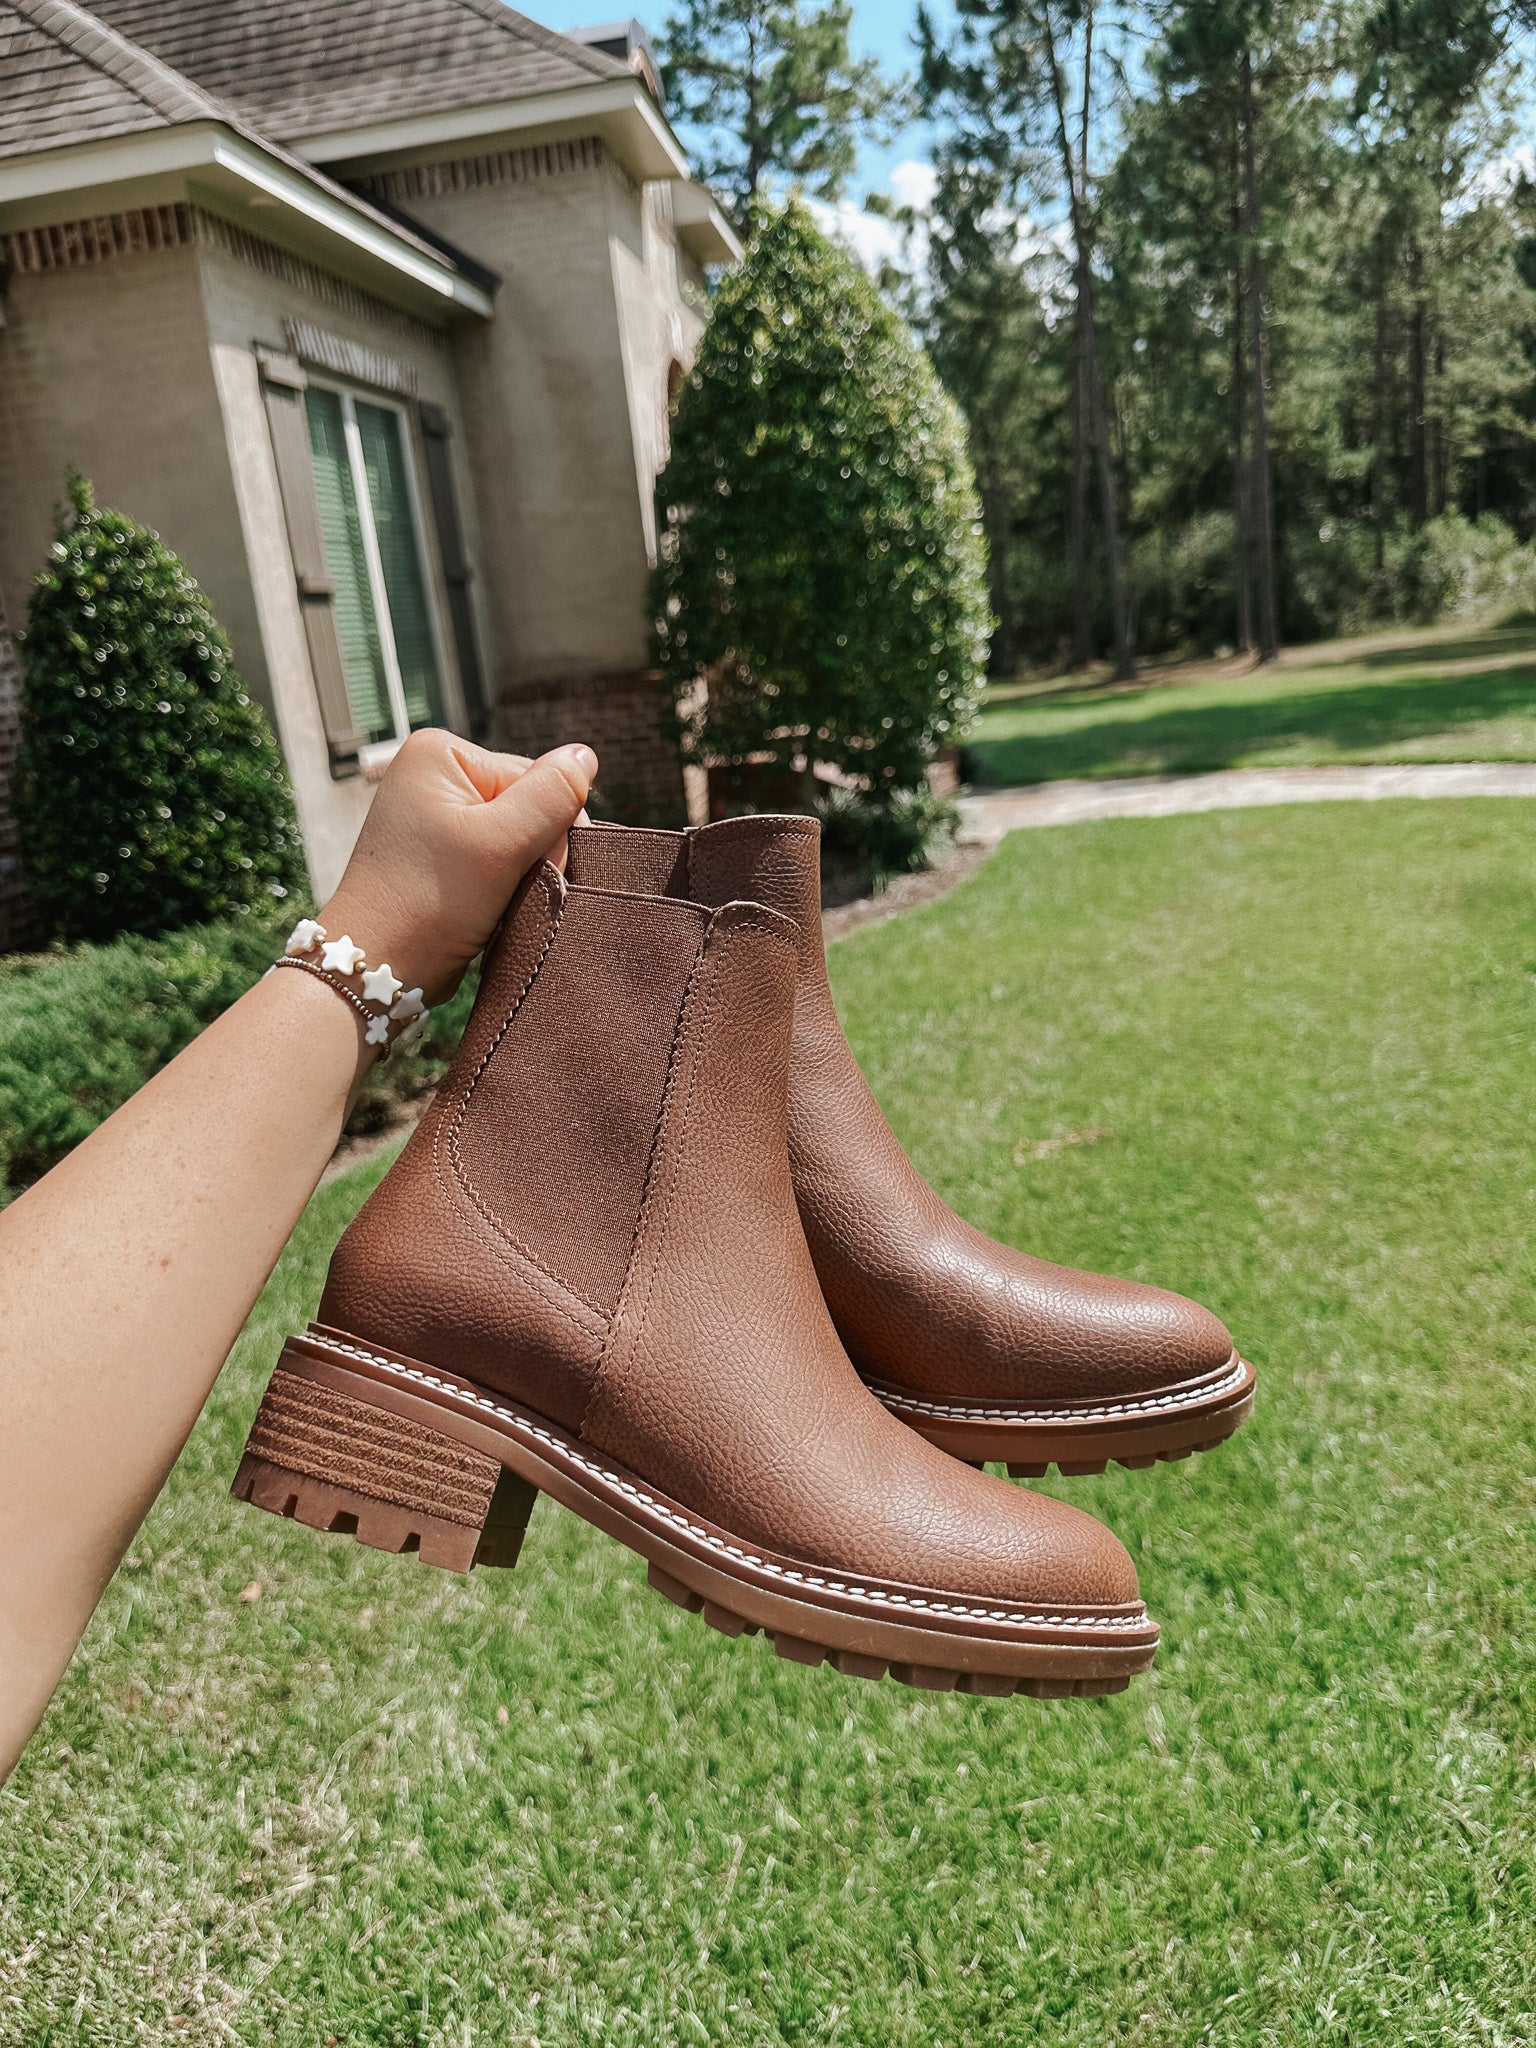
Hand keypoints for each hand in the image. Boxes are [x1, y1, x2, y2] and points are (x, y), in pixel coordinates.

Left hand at [314, 730, 596, 1004]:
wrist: (380, 967)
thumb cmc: (429, 901)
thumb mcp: (501, 843)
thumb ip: (552, 795)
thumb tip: (585, 755)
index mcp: (441, 754)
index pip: (536, 778)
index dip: (550, 826)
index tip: (531, 868)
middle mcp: (434, 776)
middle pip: (527, 806)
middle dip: (534, 852)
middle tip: (512, 889)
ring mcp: (434, 816)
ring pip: (517, 838)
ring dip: (522, 874)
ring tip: (498, 902)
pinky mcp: (439, 853)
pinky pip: (496, 859)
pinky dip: (504, 885)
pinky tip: (490, 906)